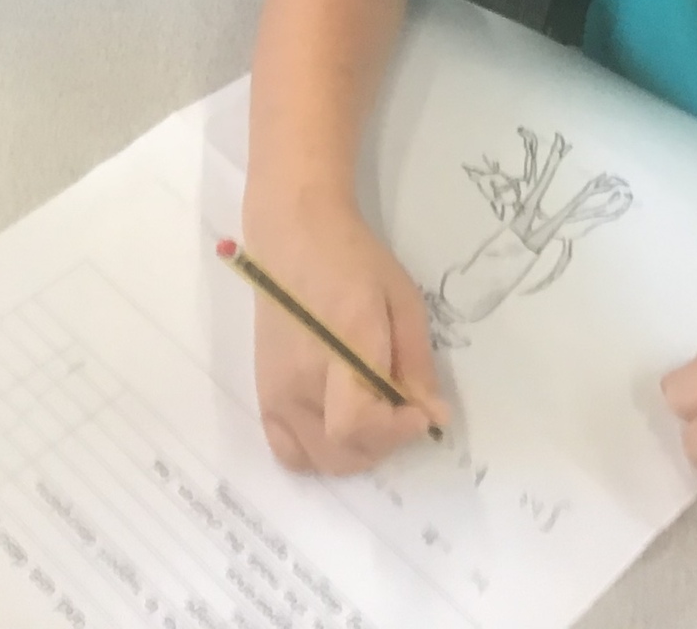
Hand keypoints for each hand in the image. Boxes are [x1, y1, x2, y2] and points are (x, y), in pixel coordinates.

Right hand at [246, 196, 446, 474]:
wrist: (294, 236)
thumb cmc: (354, 260)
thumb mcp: (402, 302)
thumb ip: (417, 364)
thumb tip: (434, 415)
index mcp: (340, 347)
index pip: (357, 424)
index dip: (395, 432)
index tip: (420, 412)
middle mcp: (300, 379)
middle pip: (340, 453)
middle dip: (383, 444)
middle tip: (401, 411)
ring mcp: (275, 391)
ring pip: (316, 460)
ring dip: (353, 452)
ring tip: (371, 417)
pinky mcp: (263, 393)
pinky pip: (286, 450)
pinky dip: (316, 451)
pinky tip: (337, 422)